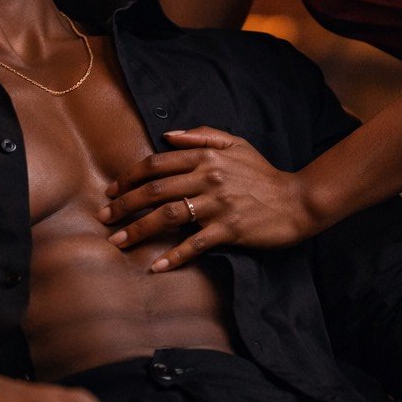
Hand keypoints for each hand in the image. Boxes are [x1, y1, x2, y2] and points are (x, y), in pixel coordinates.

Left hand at [100, 126, 320, 272]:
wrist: (297, 200)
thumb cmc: (262, 172)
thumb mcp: (235, 144)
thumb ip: (202, 134)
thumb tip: (167, 135)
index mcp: (206, 156)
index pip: (157, 164)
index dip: (129, 177)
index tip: (112, 190)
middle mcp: (208, 178)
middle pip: (155, 190)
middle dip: (124, 204)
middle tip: (104, 217)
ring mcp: (218, 205)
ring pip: (168, 216)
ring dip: (139, 229)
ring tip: (118, 241)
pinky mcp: (229, 229)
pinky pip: (195, 244)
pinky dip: (174, 256)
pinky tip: (156, 266)